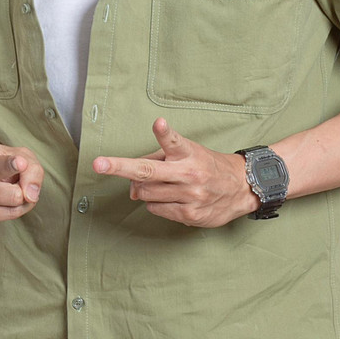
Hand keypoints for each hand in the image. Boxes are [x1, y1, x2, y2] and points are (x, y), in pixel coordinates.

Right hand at [0, 107, 43, 225]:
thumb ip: (32, 168)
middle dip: (20, 171)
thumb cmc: (3, 167)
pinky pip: (10, 214)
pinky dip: (18, 209)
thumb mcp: (21, 155)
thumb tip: (29, 195)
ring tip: (13, 188)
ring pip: (13, 197)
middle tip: (21, 167)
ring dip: (23, 194)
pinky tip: (8, 202)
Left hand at [93, 117, 257, 225]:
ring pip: (146, 193)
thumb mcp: (187, 154)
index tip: (158, 124)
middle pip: (148, 171)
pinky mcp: (189, 215)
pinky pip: (155, 209)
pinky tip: (173, 198)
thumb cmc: (206, 166)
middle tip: (99, 164)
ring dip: (145, 189)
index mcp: (188, 153)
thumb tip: (132, 187)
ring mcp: (190, 195)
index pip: (174, 142)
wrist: (241, 188)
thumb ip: (156, 161)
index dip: (164, 133)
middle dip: (120, 167)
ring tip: (164, 185)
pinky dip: (156, 203)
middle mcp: (189, 173)